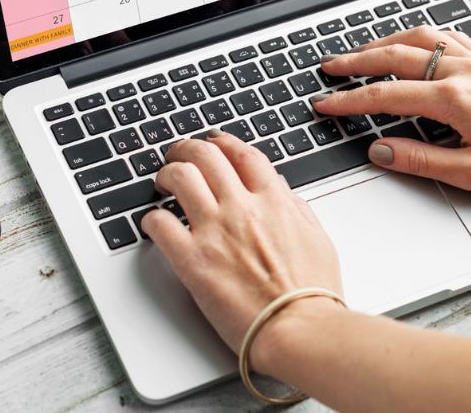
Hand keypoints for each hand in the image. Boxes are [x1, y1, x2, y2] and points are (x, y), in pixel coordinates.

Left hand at [141, 132, 342, 371]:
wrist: (300, 329)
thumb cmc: (312, 293)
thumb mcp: (317, 238)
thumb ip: (296, 209)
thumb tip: (281, 191)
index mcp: (274, 200)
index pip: (242, 154)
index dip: (223, 141)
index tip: (214, 142)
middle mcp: (242, 208)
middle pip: (206, 156)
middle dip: (187, 148)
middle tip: (179, 154)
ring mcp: (215, 231)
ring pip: (180, 177)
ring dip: (167, 173)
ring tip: (163, 181)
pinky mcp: (193, 261)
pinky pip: (160, 224)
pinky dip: (152, 218)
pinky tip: (154, 222)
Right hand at [312, 26, 470, 193]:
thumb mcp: (469, 173)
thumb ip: (418, 159)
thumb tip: (379, 151)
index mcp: (452, 99)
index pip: (385, 95)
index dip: (349, 100)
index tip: (326, 102)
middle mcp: (460, 72)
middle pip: (393, 57)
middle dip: (355, 61)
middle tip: (329, 66)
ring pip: (418, 38)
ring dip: (383, 41)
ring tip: (360, 50)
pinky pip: (446, 36)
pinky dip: (419, 35)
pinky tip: (411, 41)